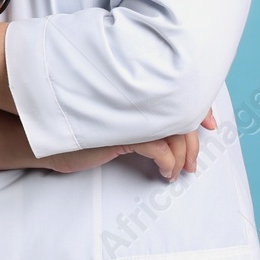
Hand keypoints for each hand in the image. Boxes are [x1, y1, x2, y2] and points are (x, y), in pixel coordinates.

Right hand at [36, 108, 216, 179]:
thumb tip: (166, 121)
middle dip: (193, 141)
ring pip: (173, 134)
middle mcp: (136, 96)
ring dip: (182, 157)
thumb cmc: (78, 123)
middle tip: (195, 163)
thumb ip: (136, 108)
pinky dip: (168, 163)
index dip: (200, 106)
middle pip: (180, 114)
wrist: (48, 135)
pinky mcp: (121, 132)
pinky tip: (166, 173)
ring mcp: (129, 113)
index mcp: (136, 86)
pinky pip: (158, 150)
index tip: (211, 124)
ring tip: (181, 171)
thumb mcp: (113, 114)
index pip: (178, 90)